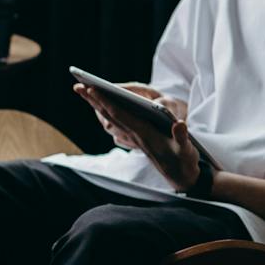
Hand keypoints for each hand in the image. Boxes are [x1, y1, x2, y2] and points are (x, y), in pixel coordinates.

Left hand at [72, 84, 199, 189]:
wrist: (181, 178)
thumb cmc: (184, 160)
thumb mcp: (186, 150)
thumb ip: (182, 137)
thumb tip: (179, 124)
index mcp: (145, 135)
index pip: (121, 115)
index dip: (106, 102)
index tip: (92, 89)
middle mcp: (135, 136)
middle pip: (110, 115)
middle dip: (94, 100)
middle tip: (77, 86)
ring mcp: (134, 138)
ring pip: (111, 119)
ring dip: (97, 105)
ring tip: (84, 91)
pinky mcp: (136, 139)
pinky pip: (117, 123)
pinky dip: (106, 113)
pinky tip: (100, 107)